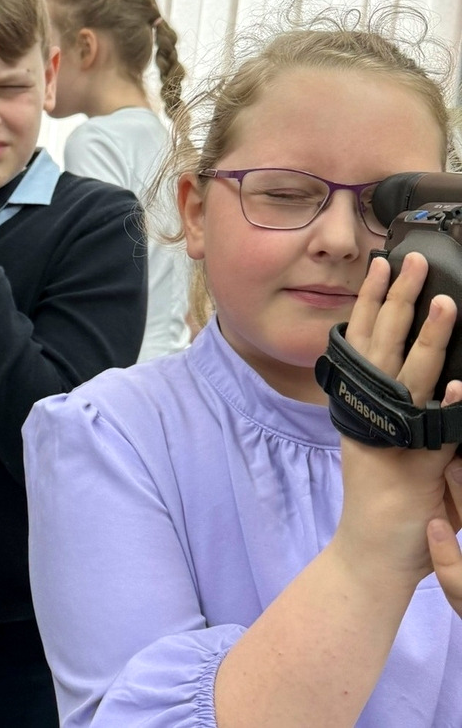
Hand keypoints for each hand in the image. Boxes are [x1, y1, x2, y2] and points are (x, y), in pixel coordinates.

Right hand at [332, 254, 461, 584]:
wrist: (373, 556)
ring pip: (409, 377)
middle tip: (406, 261)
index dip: (371, 303)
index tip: (379, 267)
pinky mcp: (418, 465)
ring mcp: (394, 437)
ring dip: (427, 339)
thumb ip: (411, 411)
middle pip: (381, 347)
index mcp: (364, 406)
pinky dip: (446, 406)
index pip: (364, 341)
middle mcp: (374, 414)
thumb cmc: (387, 505)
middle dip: (396, 301)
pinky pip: (436, 429)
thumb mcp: (393, 446)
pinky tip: (459, 383)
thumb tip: (434, 376)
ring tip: (443, 303)